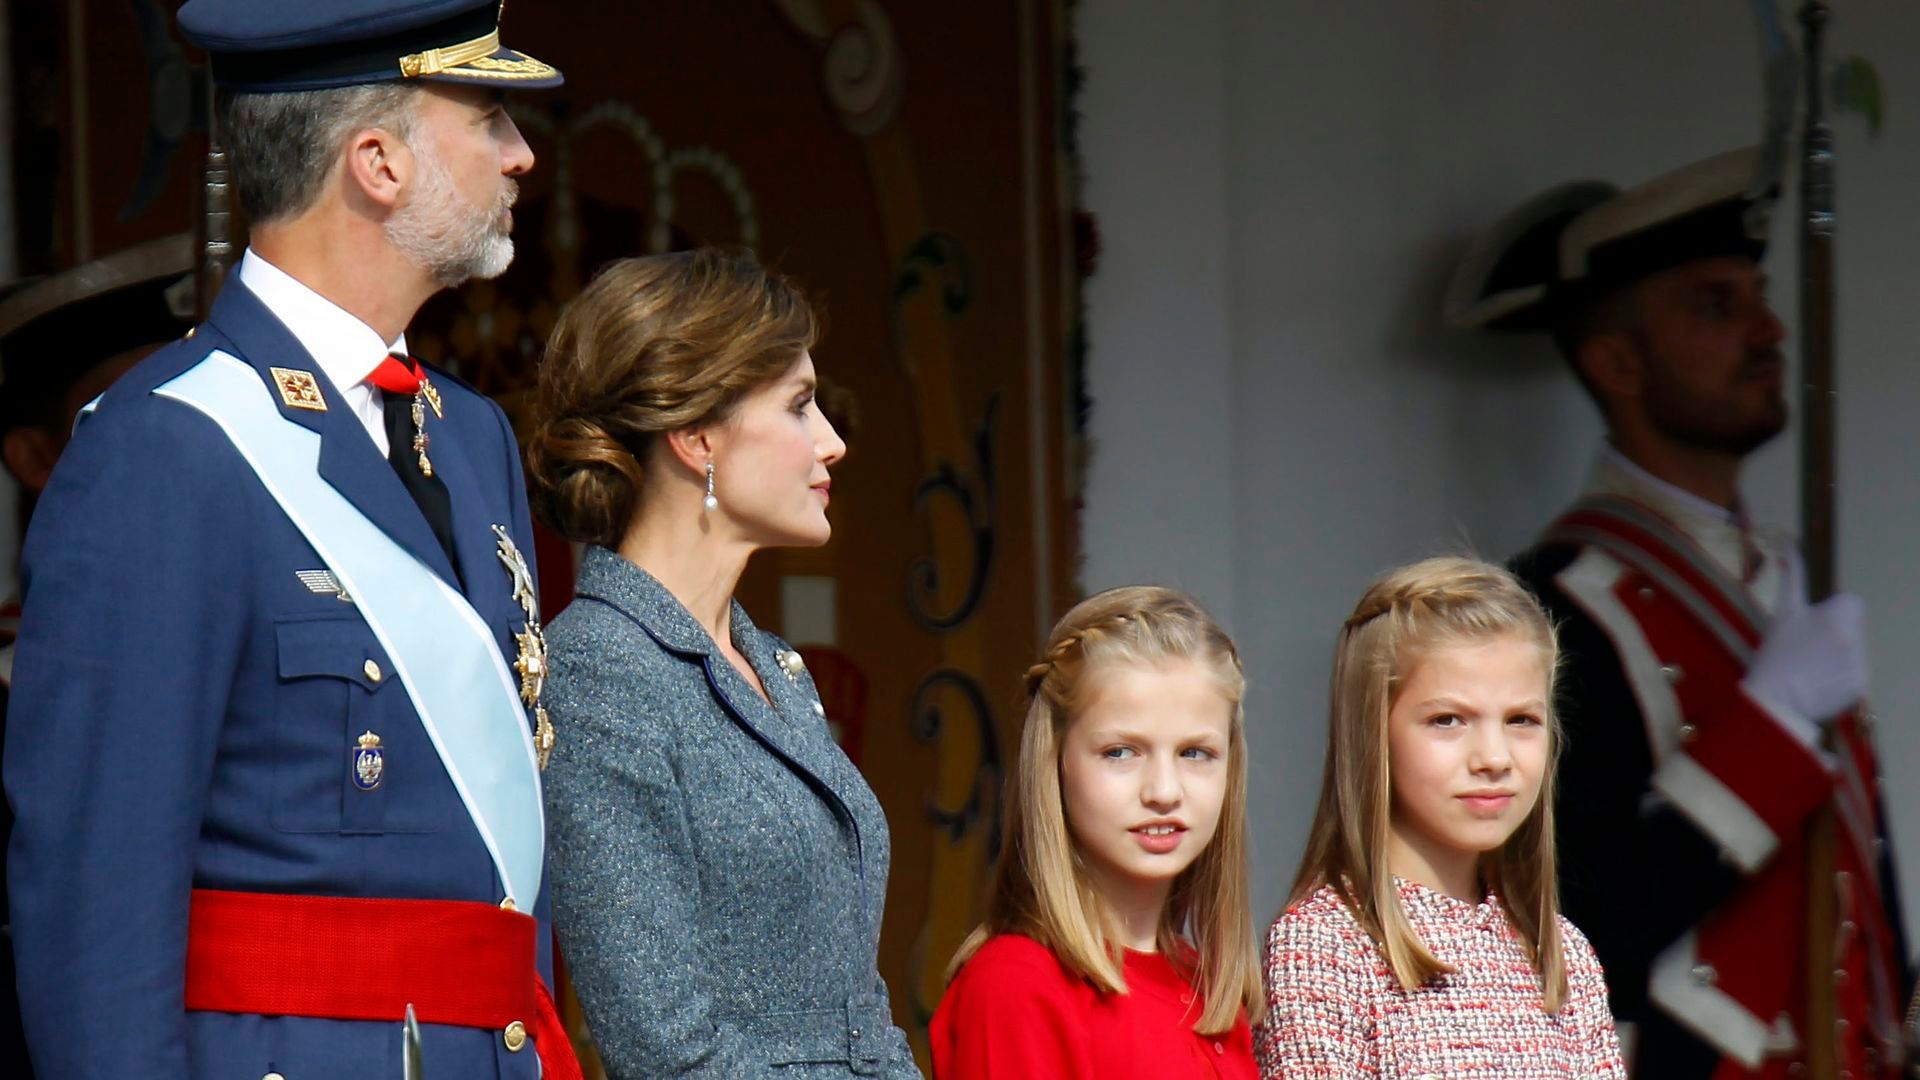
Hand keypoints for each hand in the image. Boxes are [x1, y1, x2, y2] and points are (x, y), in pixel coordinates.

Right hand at [1743, 550, 1867, 724]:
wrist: (1773, 701)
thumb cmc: (1774, 653)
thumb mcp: (1783, 612)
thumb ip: (1792, 577)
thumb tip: (1789, 545)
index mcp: (1840, 614)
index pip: (1852, 603)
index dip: (1833, 612)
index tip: (1813, 625)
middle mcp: (1856, 637)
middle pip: (1854, 626)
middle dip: (1837, 633)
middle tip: (1808, 648)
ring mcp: (1861, 663)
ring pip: (1856, 650)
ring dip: (1839, 655)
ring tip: (1811, 667)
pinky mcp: (1861, 686)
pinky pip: (1855, 674)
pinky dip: (1841, 678)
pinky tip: (1819, 682)